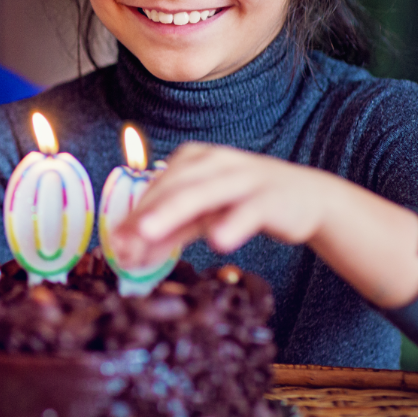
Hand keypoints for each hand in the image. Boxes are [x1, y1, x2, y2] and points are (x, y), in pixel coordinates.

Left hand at [109, 142, 417, 308]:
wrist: (305, 198)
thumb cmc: (242, 203)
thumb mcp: (203, 216)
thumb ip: (169, 232)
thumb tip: (128, 256)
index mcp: (192, 160)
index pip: (155, 187)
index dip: (132, 215)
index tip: (111, 243)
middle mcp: (213, 162)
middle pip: (171, 189)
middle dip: (143, 216)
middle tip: (120, 240)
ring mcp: (242, 177)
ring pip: (201, 195)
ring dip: (171, 214)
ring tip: (147, 233)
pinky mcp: (269, 197)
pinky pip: (247, 210)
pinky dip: (232, 224)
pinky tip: (218, 241)